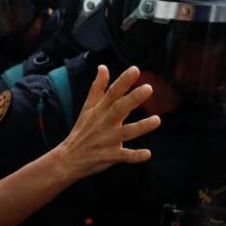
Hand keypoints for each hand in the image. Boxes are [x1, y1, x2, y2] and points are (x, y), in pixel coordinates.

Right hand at [55, 65, 160, 180]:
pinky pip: (124, 156)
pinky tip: (147, 154)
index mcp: (100, 110)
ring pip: (126, 132)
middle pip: (119, 108)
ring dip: (141, 127)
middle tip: (148, 88)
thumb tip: (103, 67)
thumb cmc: (81, 131)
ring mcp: (107, 140)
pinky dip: (135, 156)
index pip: (112, 92)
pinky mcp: (110, 156)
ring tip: (157, 120)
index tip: (135, 70)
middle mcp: (104, 123)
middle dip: (133, 99)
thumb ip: (97, 88)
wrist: (68, 159)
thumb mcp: (87, 108)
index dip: (123, 81)